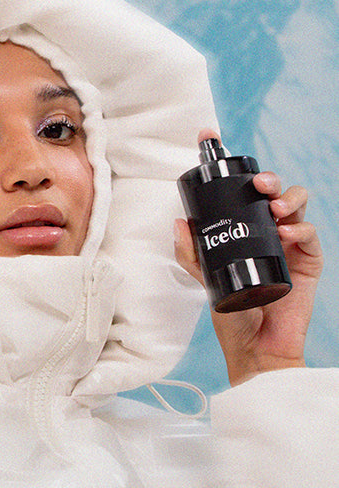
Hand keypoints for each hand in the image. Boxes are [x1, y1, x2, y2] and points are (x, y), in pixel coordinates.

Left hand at [175, 129, 322, 385]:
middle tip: (259, 184)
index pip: (239, 194)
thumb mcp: (206, 280)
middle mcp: (266, 233)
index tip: (210, 138)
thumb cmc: (233, 314)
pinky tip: (286, 234)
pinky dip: (301, 229)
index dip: (228, 166)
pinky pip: (311, 234)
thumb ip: (191, 253)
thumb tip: (178, 222)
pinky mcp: (307, 260)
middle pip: (272, 192)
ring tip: (274, 207)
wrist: (256, 347)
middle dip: (267, 178)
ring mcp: (289, 244)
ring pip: (296, 204)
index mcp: (243, 232)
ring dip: (288, 197)